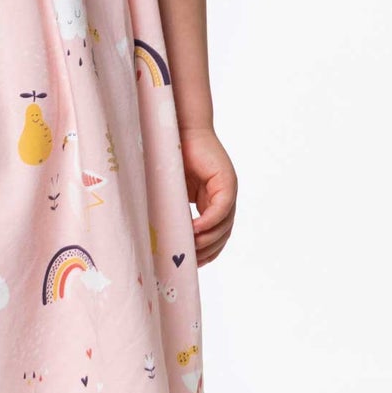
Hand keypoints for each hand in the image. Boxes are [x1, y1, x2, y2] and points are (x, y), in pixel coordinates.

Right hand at [181, 127, 236, 265]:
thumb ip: (175, 211)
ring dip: (207, 240)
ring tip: (189, 249)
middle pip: (223, 234)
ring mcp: (228, 189)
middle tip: (190, 263)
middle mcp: (224, 197)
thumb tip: (163, 238)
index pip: (216, 235)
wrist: (177, 128)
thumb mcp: (172, 192)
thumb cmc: (169, 157)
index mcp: (211, 201)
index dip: (206, 252)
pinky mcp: (226, 180)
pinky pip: (221, 208)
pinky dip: (209, 222)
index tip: (191, 265)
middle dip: (207, 251)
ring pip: (224, 225)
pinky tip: (194, 230)